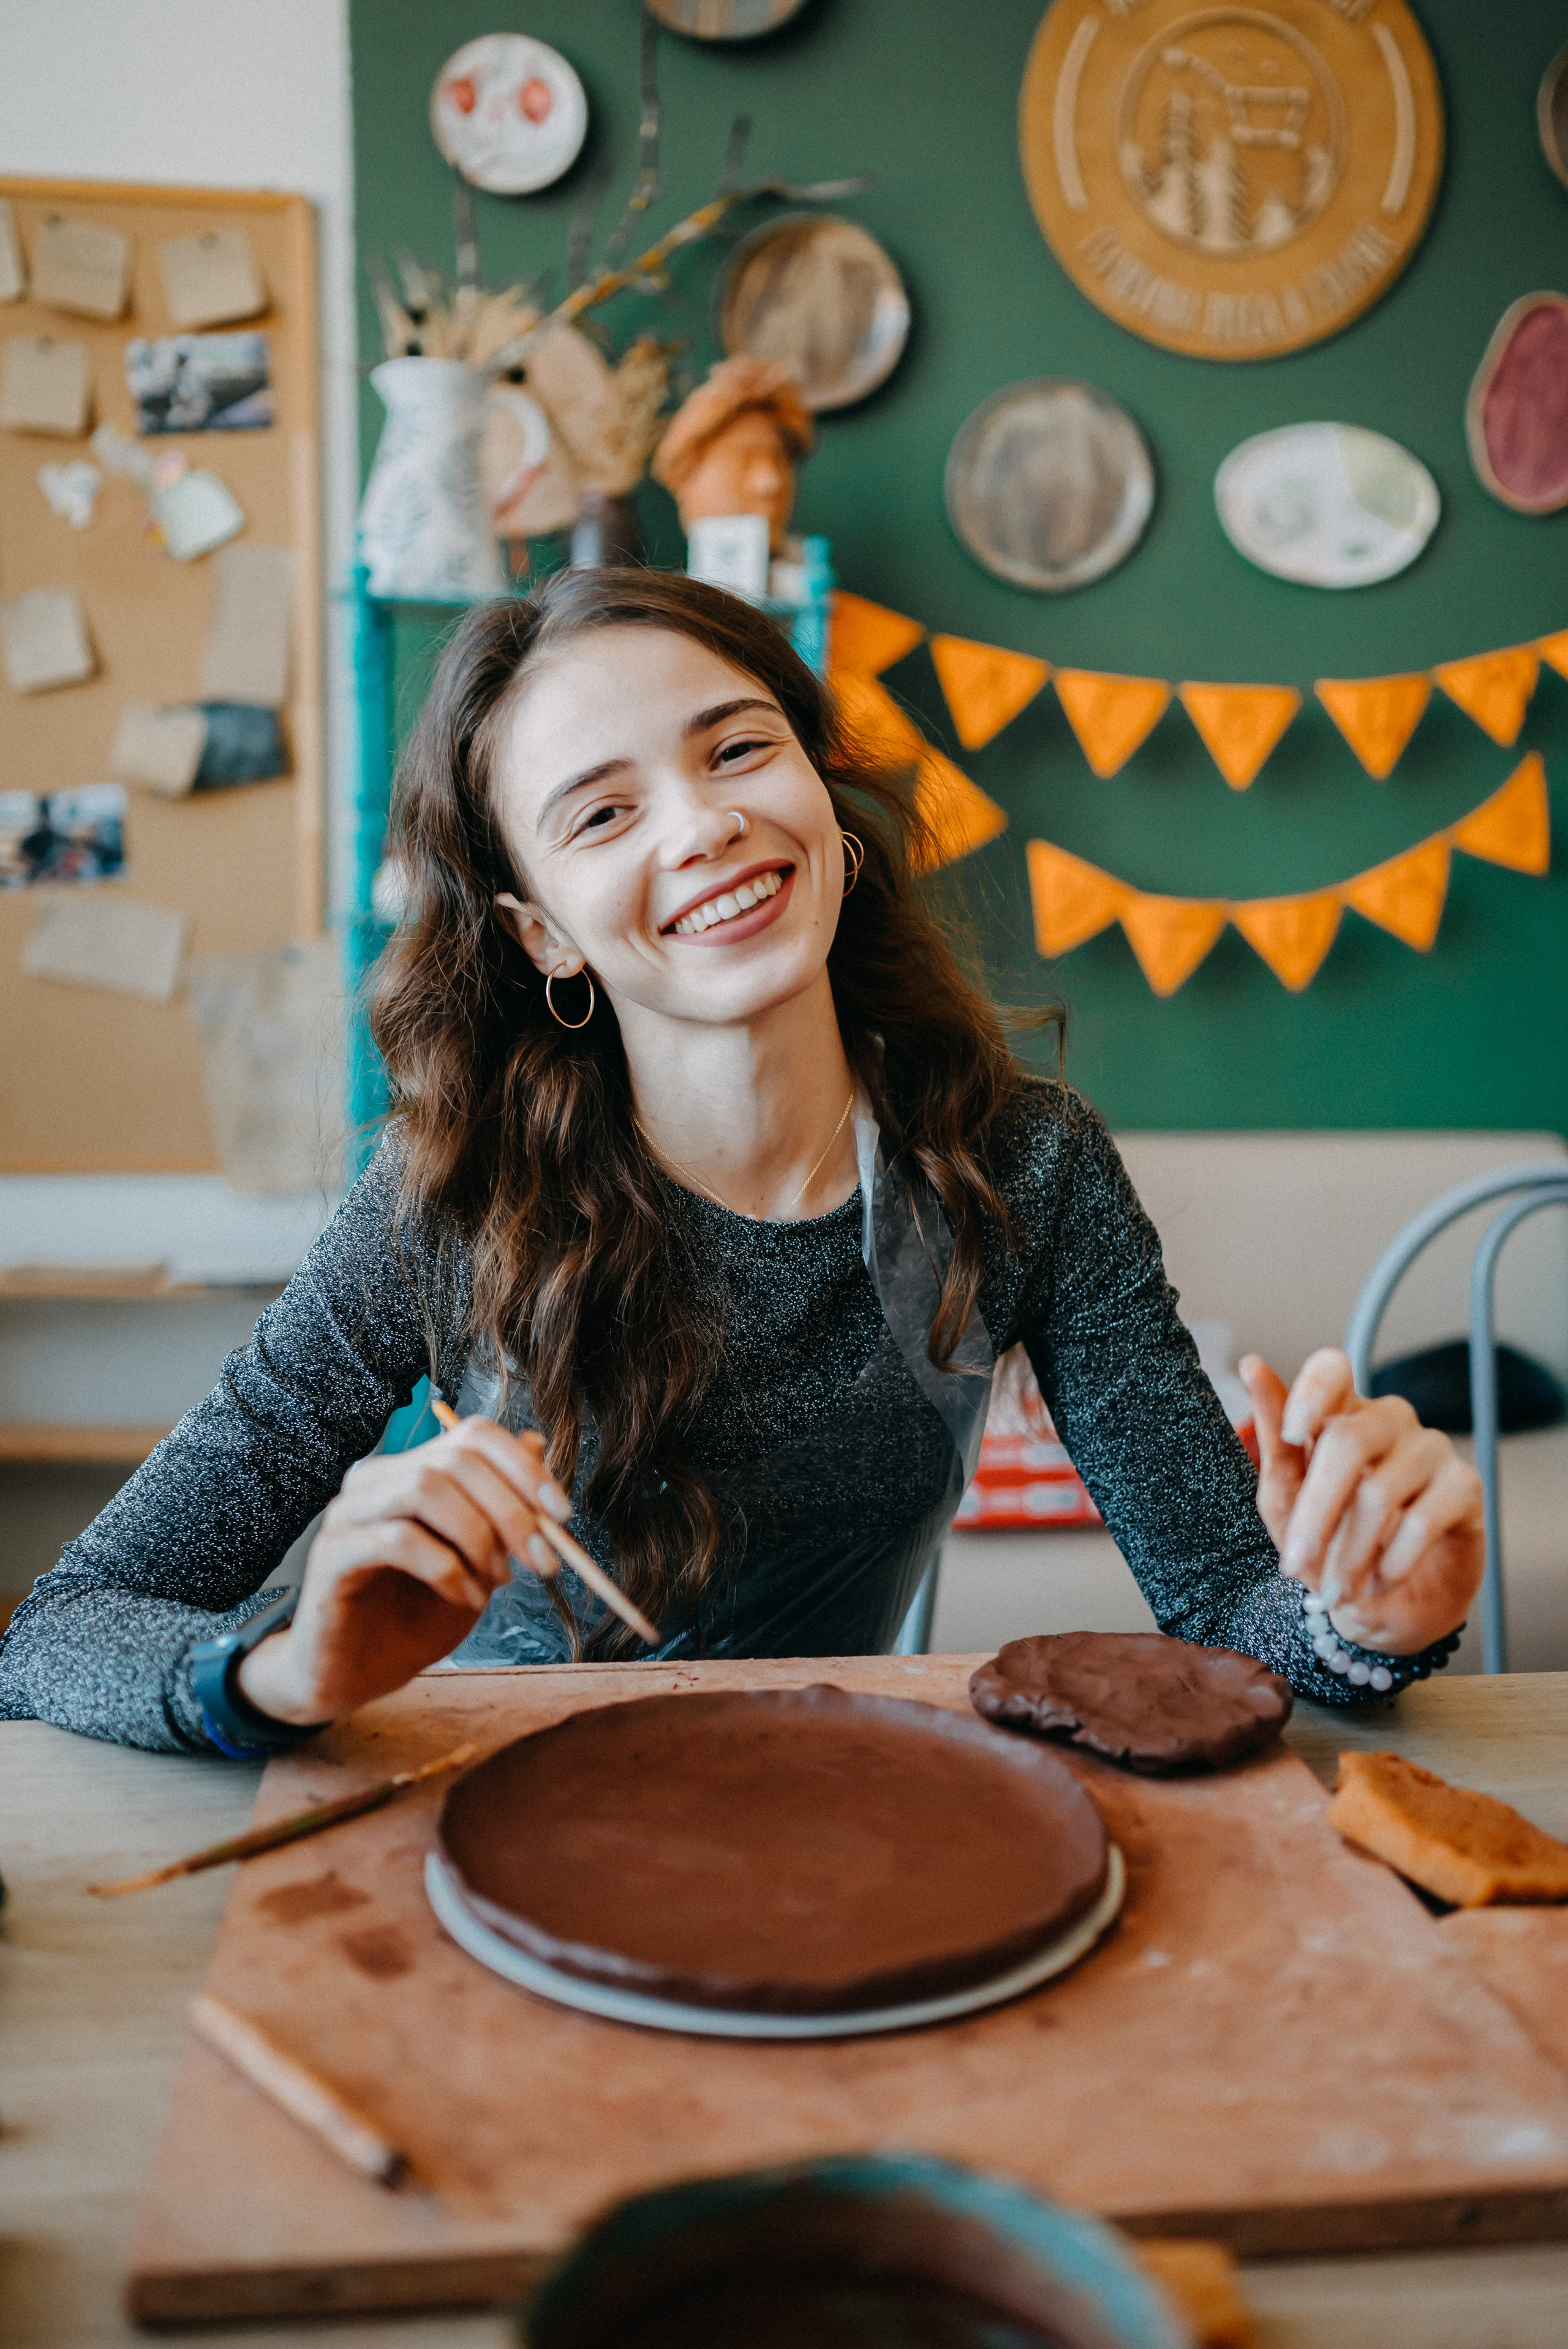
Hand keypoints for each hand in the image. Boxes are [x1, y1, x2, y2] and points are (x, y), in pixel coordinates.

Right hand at [236, 1418, 570, 1725]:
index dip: (523, 1467)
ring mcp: (348, 1513)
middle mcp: (376, 1480)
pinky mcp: (331, 1554)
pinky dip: (447, 1570)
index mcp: (412, 1470)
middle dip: (511, 1510)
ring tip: (496, 1581)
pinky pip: (399, 1541)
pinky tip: (465, 1598)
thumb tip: (536, 1443)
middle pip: (455, 1460)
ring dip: (478, 1536)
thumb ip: (502, 1507)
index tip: (562, 1513)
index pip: (472, 1434)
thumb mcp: (479, 1561)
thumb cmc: (417, 1616)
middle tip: (542, 1560)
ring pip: (425, 1488)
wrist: (358, 1674)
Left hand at [1239, 1348, 1482, 1656]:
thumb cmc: (1330, 1544)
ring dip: (1350, 1553)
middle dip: (1315, 1513)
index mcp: (1340, 1415)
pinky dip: (1393, 1560)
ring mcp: (1431, 1449)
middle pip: (1349, 1441)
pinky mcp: (1465, 1486)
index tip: (1293, 1434)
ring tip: (1337, 1590)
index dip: (1313, 1392)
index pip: (1333, 1369)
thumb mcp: (1286, 1500)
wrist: (1384, 1609)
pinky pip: (1424, 1519)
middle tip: (1295, 1564)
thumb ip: (1273, 1439)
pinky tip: (1380, 1582)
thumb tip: (1252, 1364)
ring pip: (1381, 1491)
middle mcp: (1388, 1422)